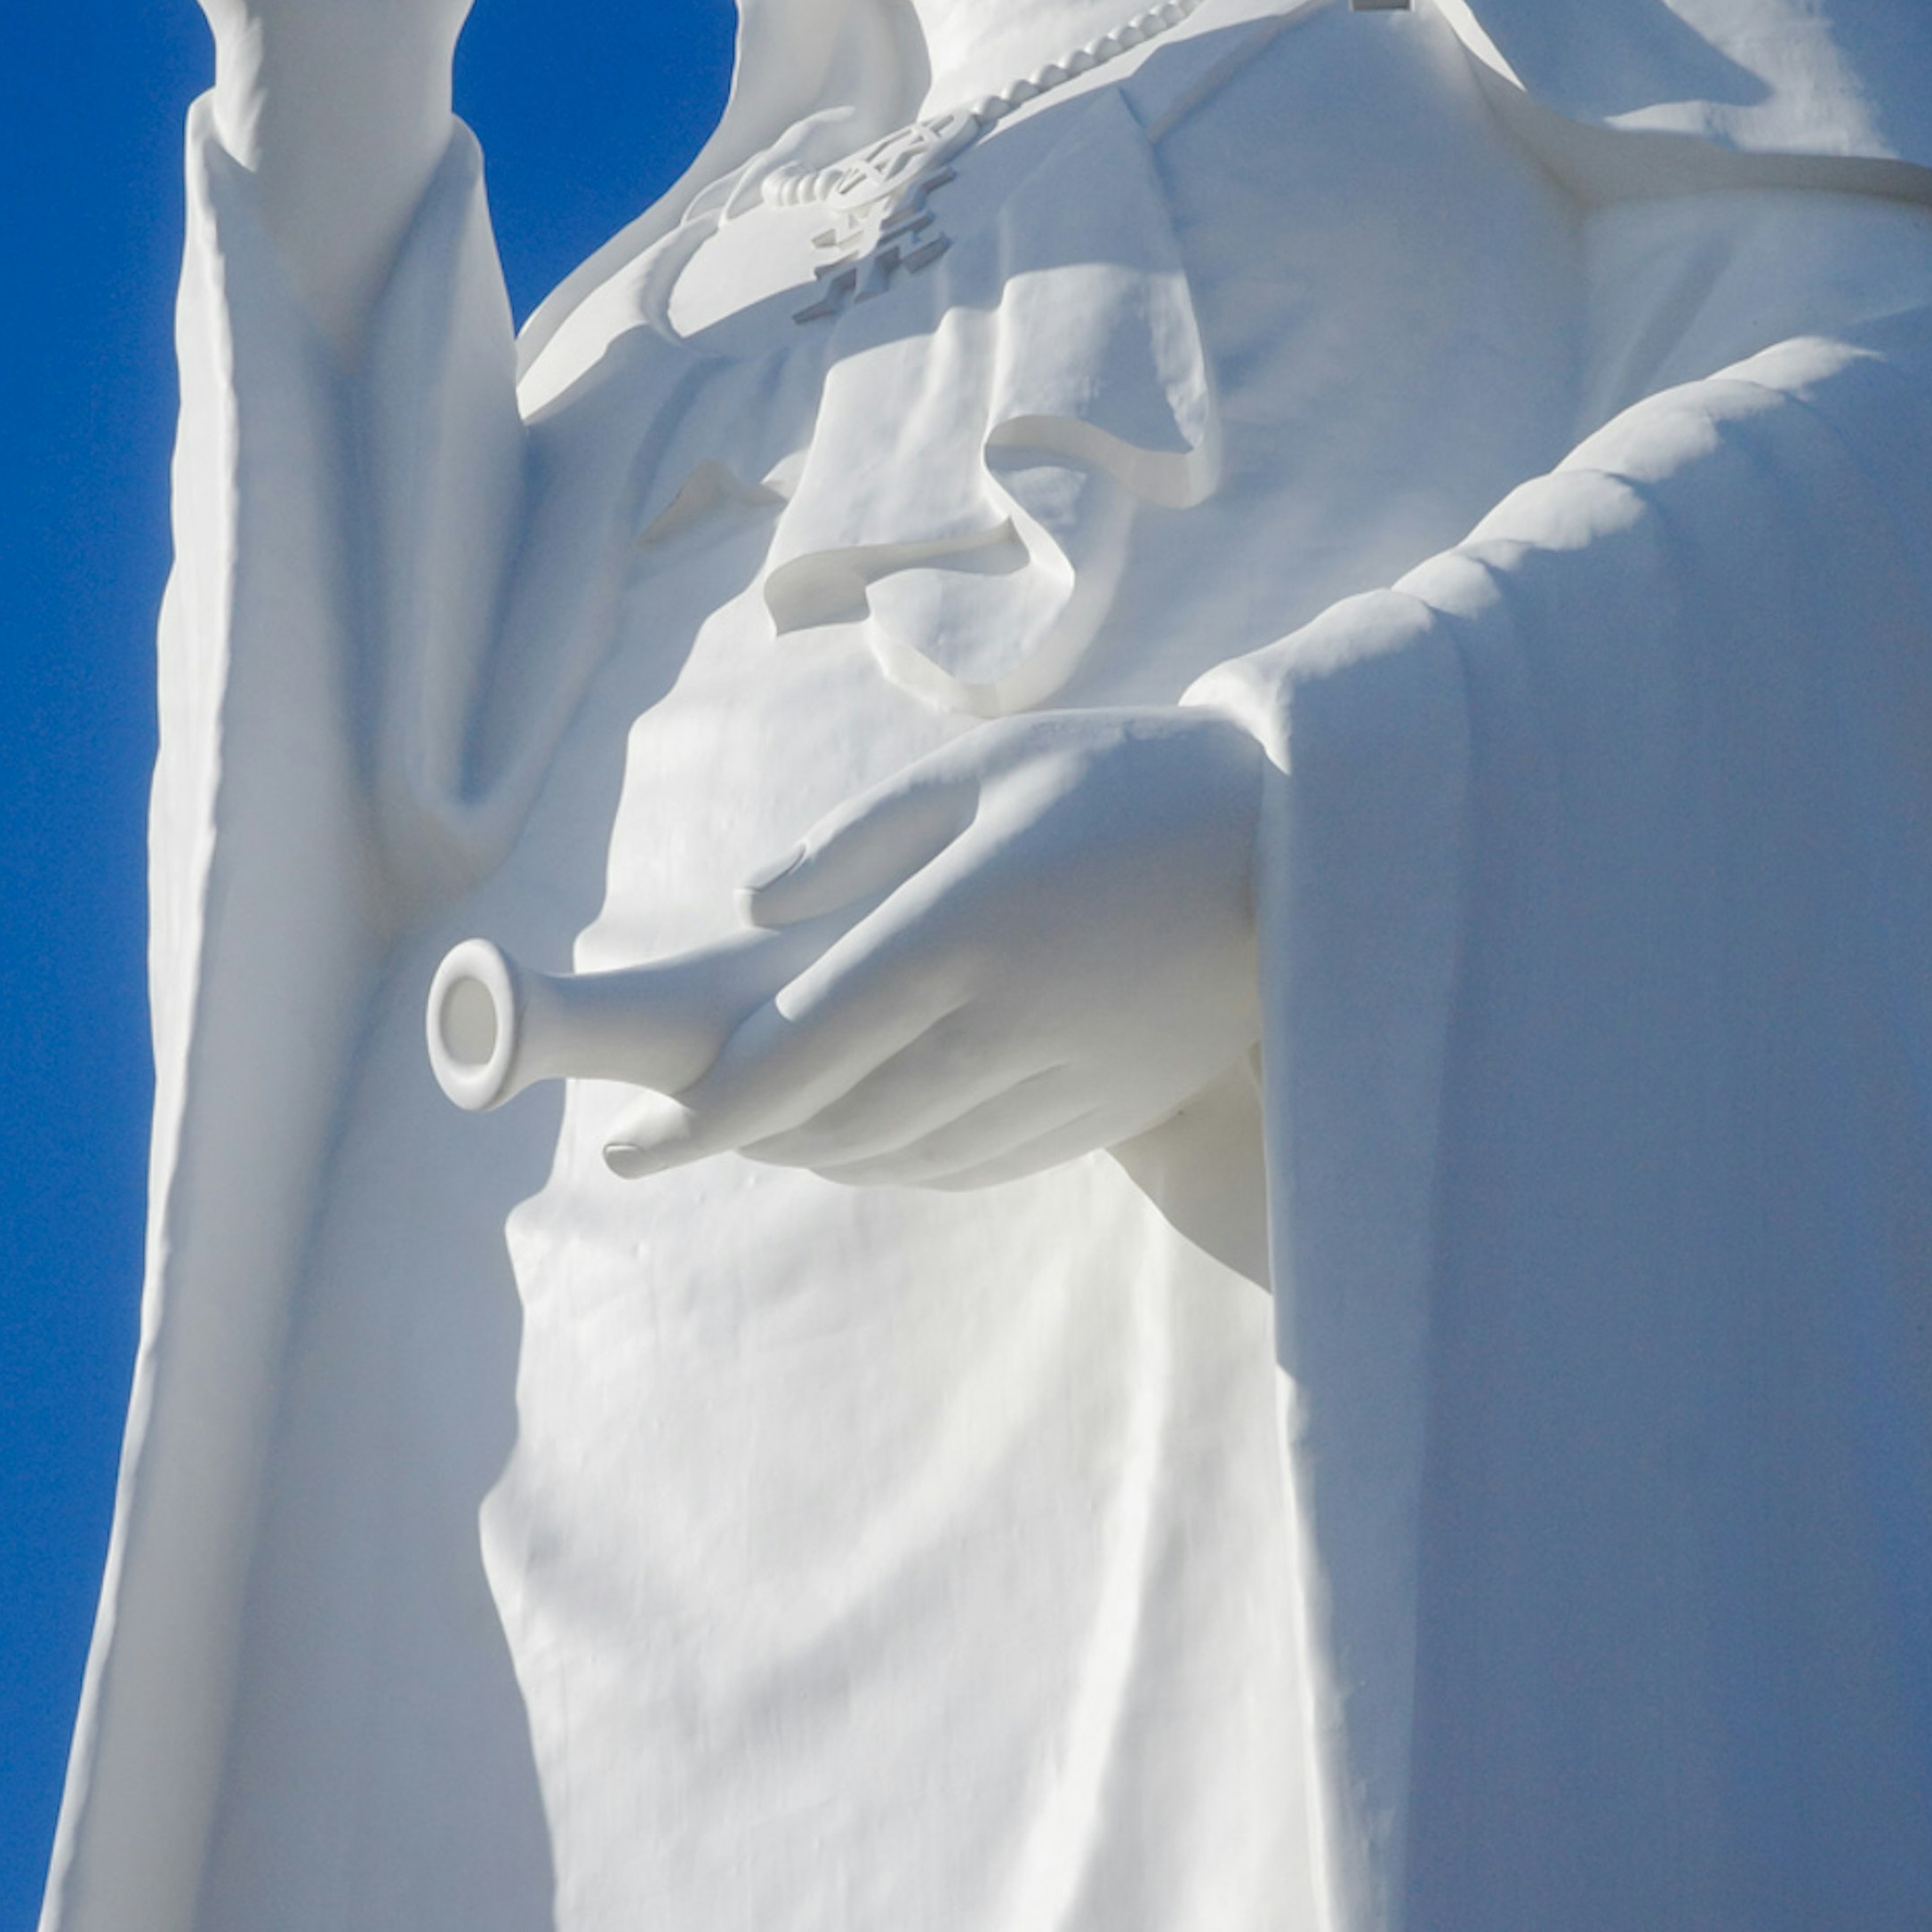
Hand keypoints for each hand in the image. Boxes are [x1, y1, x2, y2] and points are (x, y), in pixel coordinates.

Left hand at [604, 709, 1266, 1188]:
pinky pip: (973, 1165)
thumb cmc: (1122, 777)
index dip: (703, 1116)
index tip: (630, 1146)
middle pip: (836, 1124)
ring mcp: (1064, 1082)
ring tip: (765, 1129)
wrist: (1301, 844)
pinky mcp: (1108, 1112)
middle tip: (684, 1126)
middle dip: (748, 1136)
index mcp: (958, 930)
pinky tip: (870, 1136)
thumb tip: (750, 912)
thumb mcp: (980, 766)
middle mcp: (1006, 1024)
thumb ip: (855, 842)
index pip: (796, 1053)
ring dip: (819, 1153)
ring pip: (902, 1158)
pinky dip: (902, 1162)